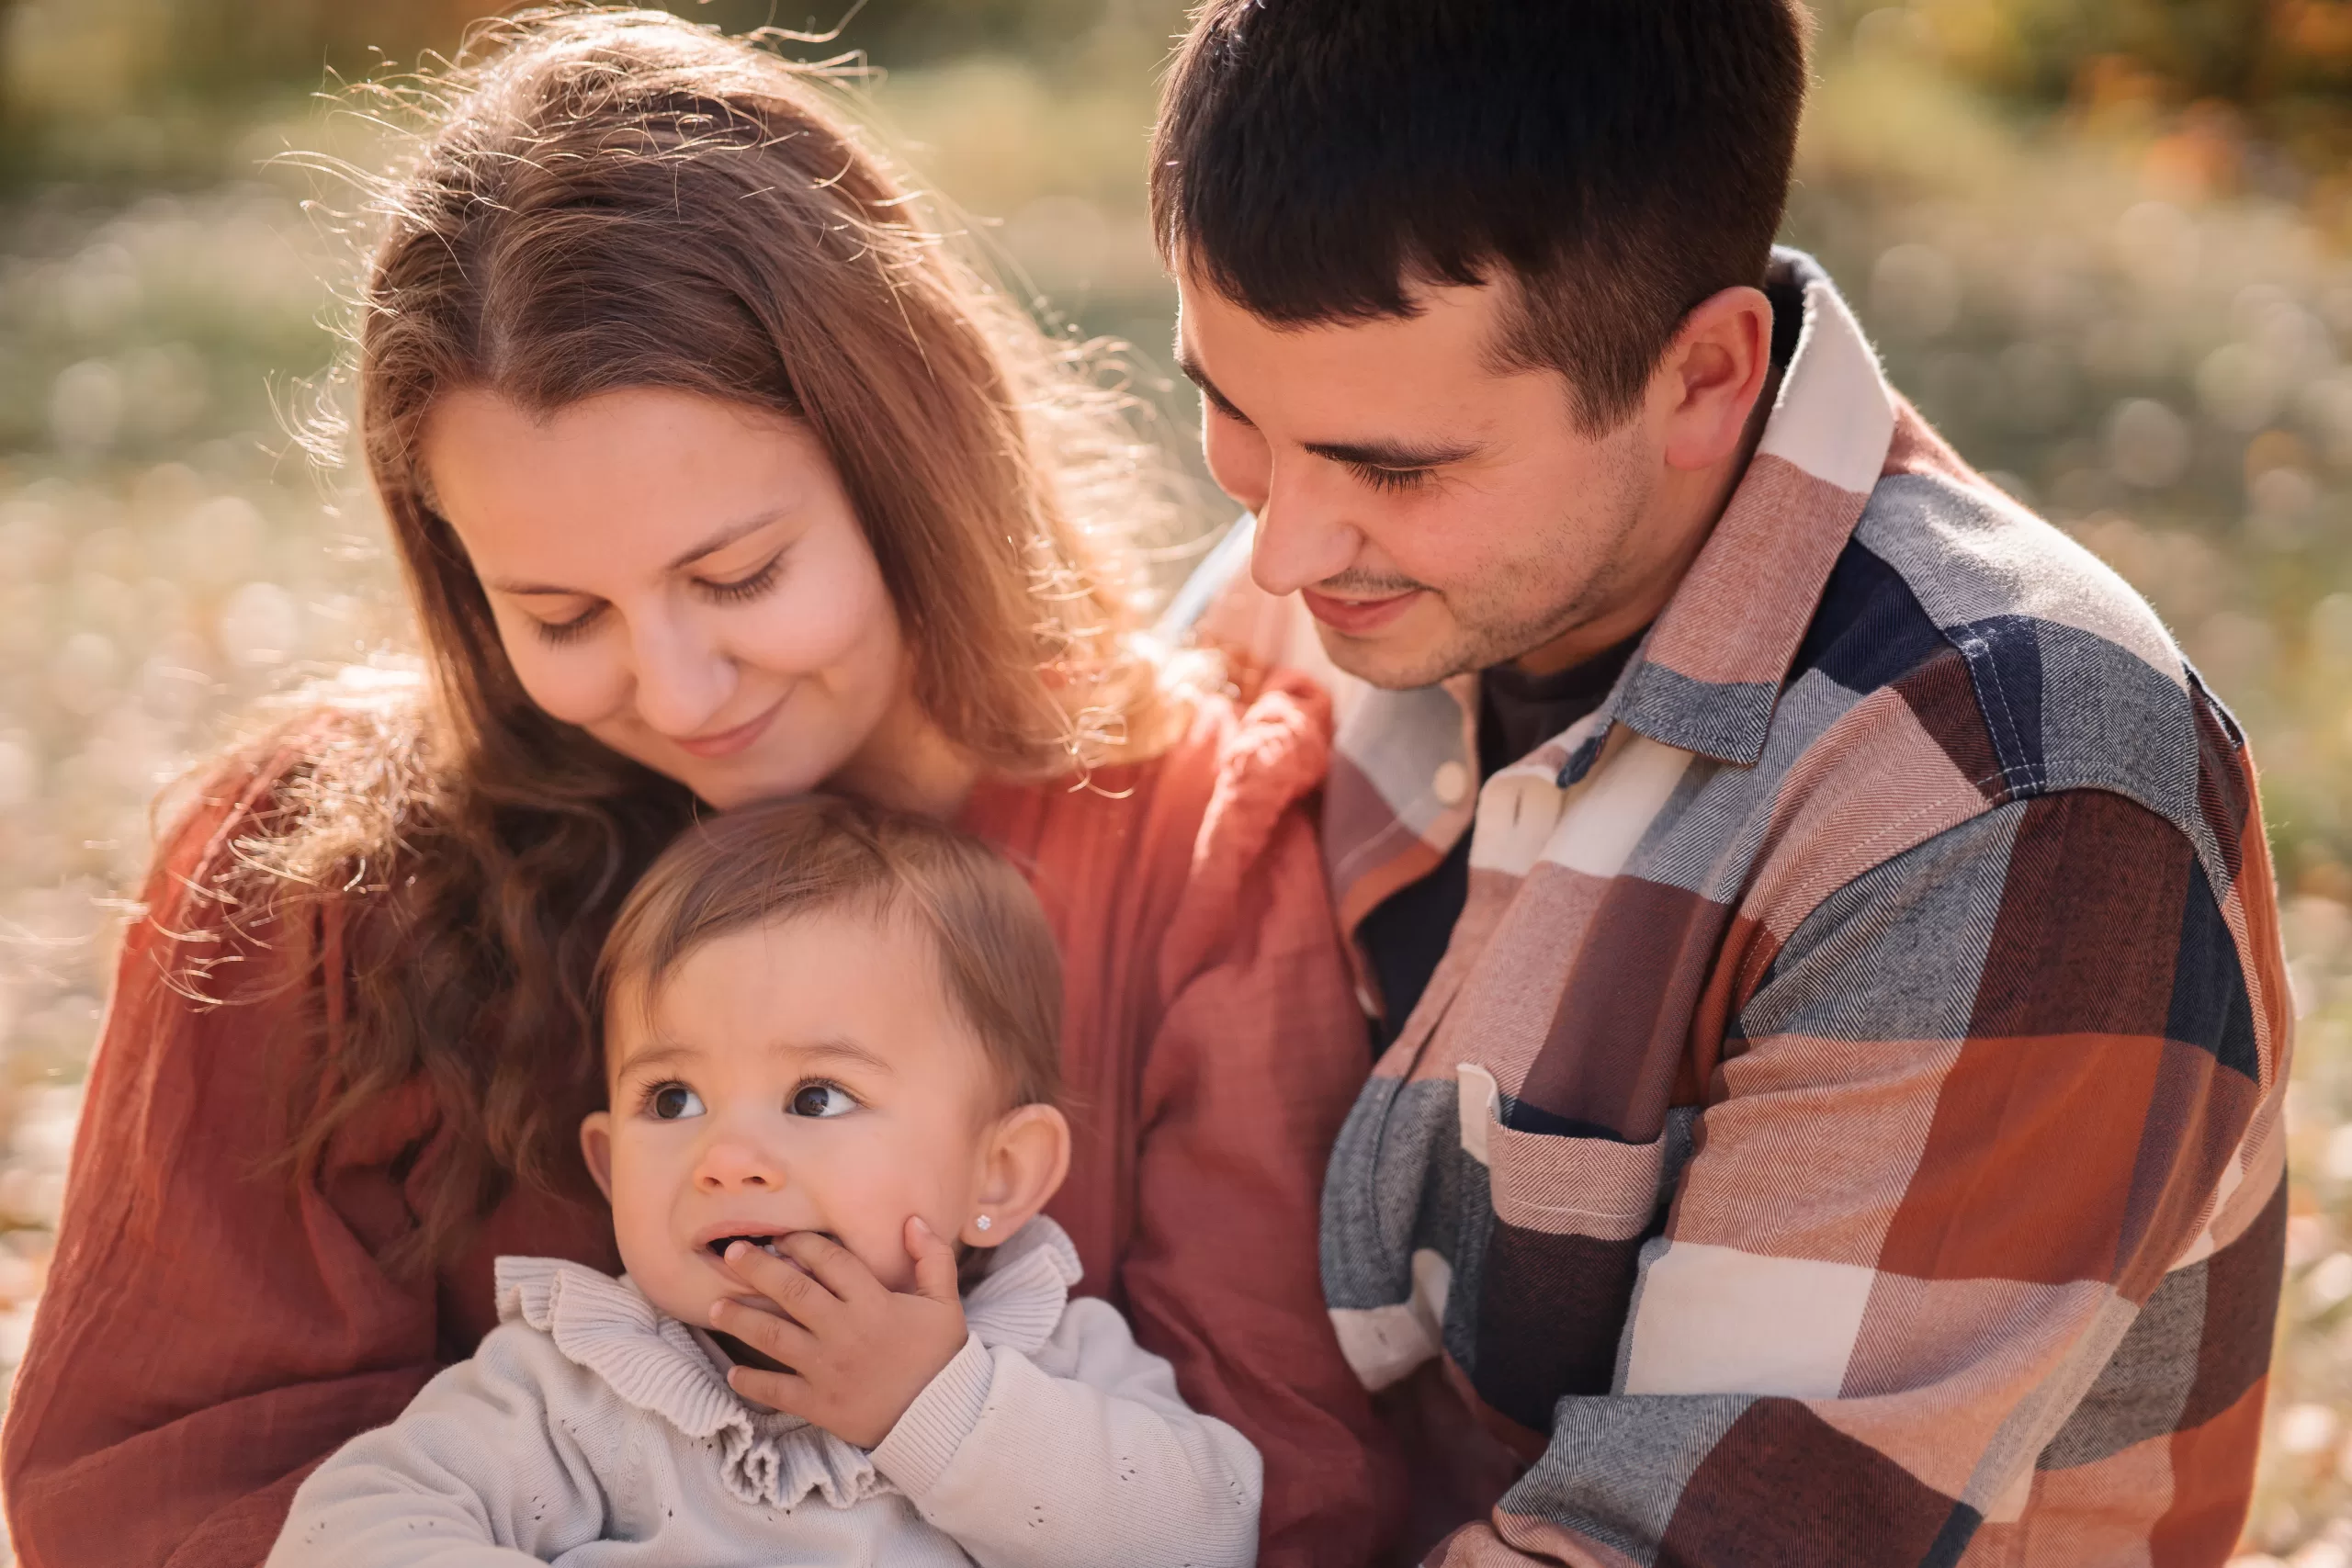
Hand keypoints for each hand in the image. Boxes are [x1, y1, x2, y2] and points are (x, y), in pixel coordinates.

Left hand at [709, 1217, 968, 1448]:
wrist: (940, 1417)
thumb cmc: (940, 1357)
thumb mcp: (945, 1303)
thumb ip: (931, 1259)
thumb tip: (913, 1220)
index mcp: (874, 1303)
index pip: (830, 1262)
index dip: (803, 1244)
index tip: (782, 1237)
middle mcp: (844, 1331)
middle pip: (792, 1292)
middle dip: (757, 1269)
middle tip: (730, 1254)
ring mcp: (827, 1369)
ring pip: (773, 1337)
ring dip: (741, 1320)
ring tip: (715, 1308)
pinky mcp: (819, 1404)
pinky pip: (776, 1391)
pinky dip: (751, 1383)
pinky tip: (732, 1374)